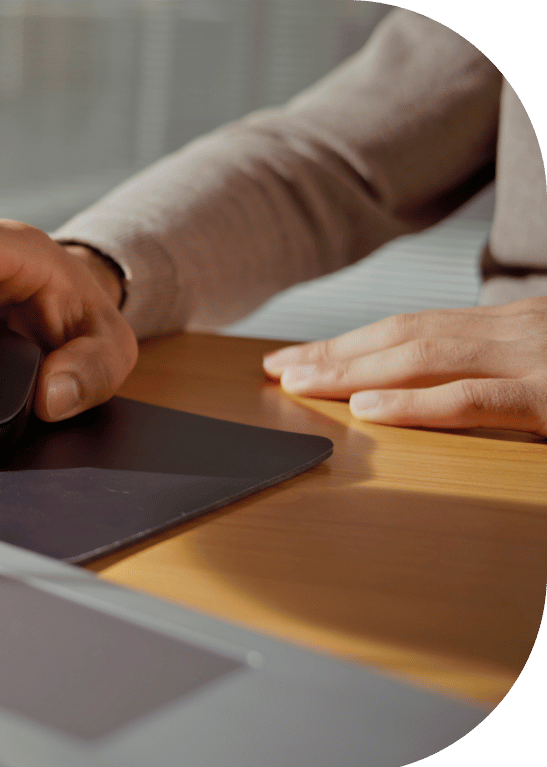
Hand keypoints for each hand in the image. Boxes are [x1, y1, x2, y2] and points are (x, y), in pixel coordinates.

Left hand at [262, 297, 546, 435]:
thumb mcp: (544, 363)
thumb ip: (494, 368)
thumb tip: (431, 383)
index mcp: (510, 324)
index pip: (413, 327)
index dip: (350, 343)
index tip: (299, 357)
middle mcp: (515, 330)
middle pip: (404, 335)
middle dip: (335, 353)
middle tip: (279, 368)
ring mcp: (533, 359)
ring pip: (424, 357)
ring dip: (353, 370)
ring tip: (301, 384)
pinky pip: (471, 399)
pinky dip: (413, 404)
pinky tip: (366, 409)